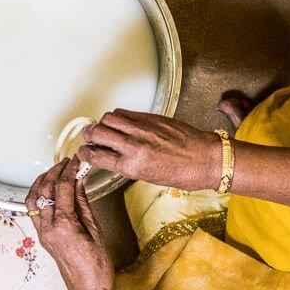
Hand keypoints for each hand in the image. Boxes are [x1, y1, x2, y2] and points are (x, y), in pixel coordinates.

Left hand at [26, 159, 113, 289]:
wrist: (88, 289)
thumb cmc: (97, 266)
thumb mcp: (95, 229)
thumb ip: (83, 202)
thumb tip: (79, 180)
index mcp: (64, 225)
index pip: (62, 188)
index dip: (69, 170)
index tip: (76, 160)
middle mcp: (48, 228)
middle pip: (45, 190)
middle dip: (55, 171)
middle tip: (67, 162)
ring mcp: (42, 233)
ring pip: (33, 198)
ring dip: (42, 181)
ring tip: (55, 170)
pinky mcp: (42, 237)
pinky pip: (33, 210)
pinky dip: (38, 195)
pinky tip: (47, 188)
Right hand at [76, 110, 220, 190]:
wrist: (206, 159)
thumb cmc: (183, 173)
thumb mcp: (148, 177)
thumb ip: (126, 164)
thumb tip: (110, 156)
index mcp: (132, 166)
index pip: (96, 155)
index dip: (84, 153)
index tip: (83, 153)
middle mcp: (134, 146)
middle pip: (97, 132)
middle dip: (88, 135)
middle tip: (89, 138)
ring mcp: (142, 129)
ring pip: (108, 118)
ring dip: (101, 123)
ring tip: (104, 128)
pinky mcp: (150, 117)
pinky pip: (124, 112)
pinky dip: (117, 117)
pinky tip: (120, 123)